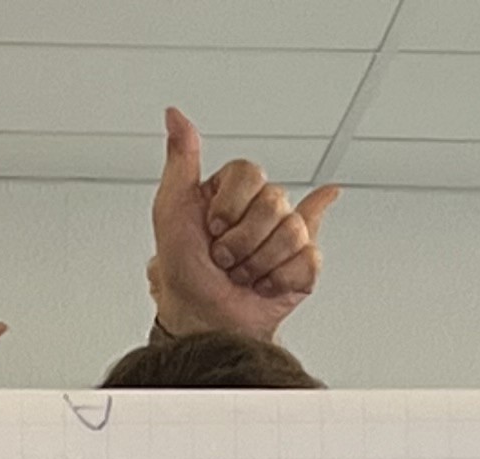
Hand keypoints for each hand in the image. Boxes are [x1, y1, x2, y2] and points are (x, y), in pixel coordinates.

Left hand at [148, 108, 337, 344]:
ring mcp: (285, 237)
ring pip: (293, 232)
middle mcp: (262, 210)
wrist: (201, 321)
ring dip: (257, 263)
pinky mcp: (303, 267)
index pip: (251, 173)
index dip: (230, 206)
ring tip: (240, 274)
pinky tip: (264, 284)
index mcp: (234, 191)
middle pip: (274, 202)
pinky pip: (308, 259)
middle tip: (223, 258)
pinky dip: (279, 279)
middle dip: (242, 240)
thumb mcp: (171, 211)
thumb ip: (180, 160)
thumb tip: (175, 115)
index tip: (211, 228)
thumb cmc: (183, 272)